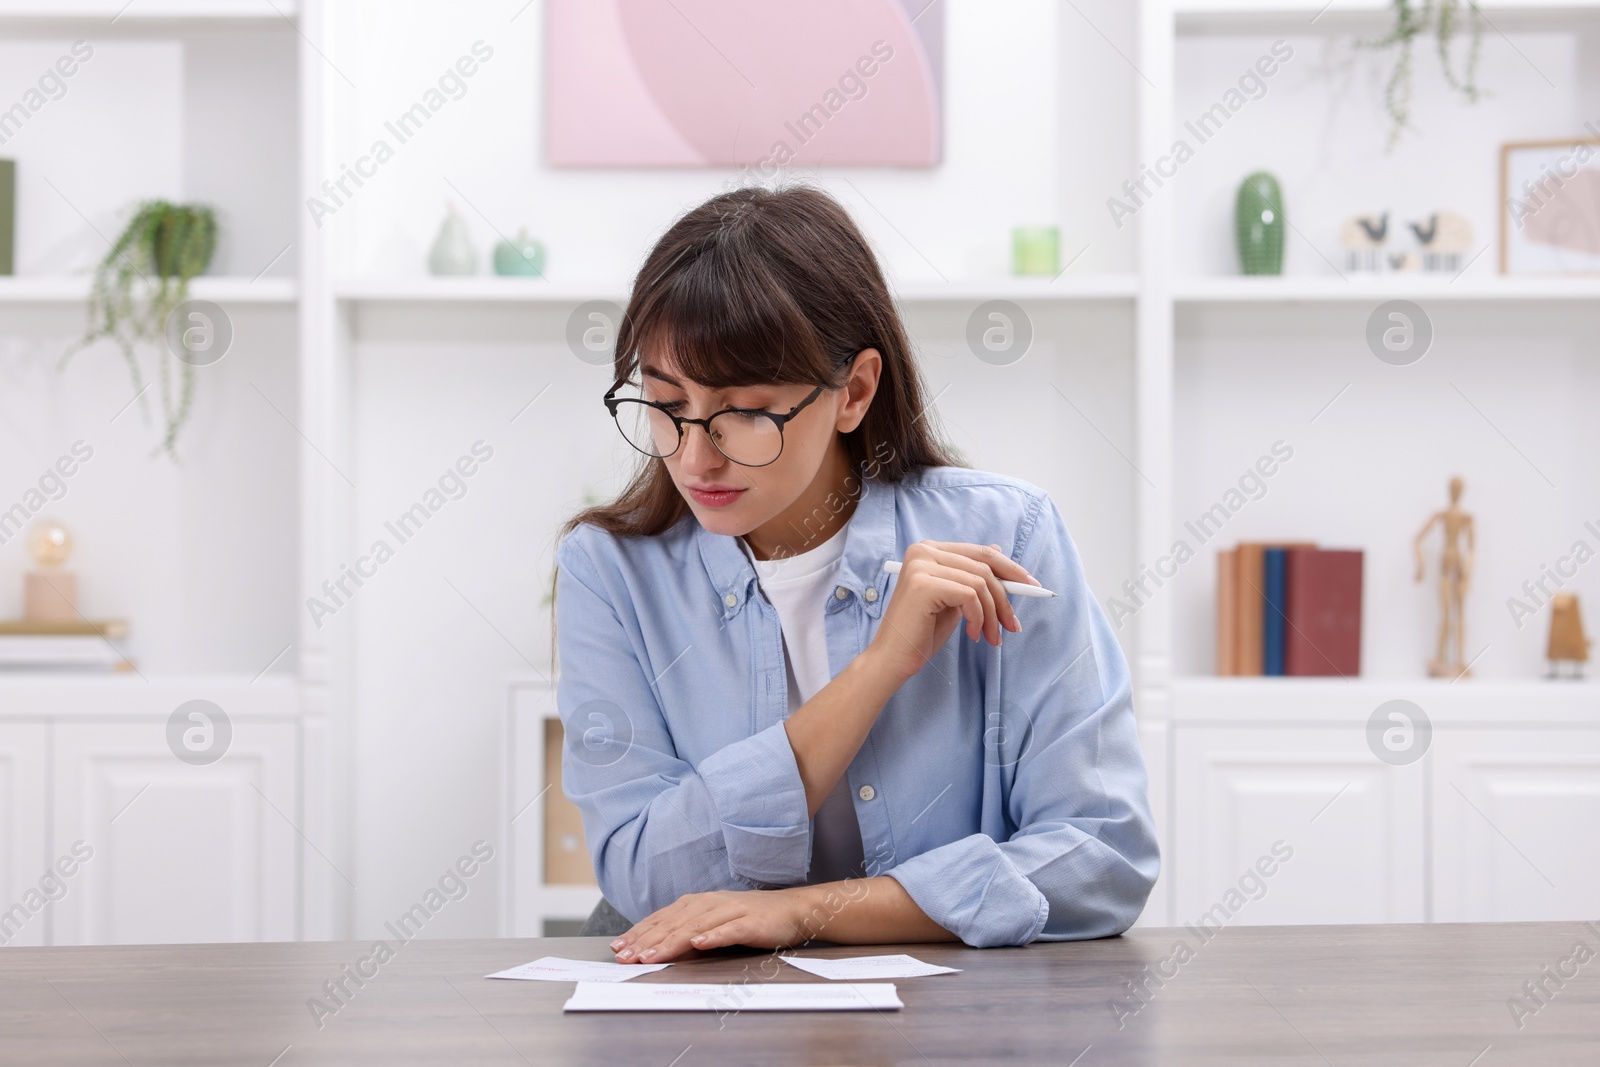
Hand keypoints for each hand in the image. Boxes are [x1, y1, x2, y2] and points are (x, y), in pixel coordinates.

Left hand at [609, 888, 814, 963]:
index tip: (617, 948)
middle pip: (673, 923)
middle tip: (625, 957)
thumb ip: (688, 932)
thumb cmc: (750, 919)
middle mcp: (710, 903)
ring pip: (695, 926)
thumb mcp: (713, 923)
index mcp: (698, 903)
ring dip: (671, 941)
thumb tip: (654, 947)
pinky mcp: (751, 922)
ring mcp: (731, 911)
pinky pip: (730, 930)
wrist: (792, 910)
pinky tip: (699, 943)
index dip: (638, 933)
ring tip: (650, 956)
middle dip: (646, 941)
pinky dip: (714, 936)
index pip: (662, 918)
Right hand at [866, 540, 1039, 683]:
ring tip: (991, 637)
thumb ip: (972, 577)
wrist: (893, 658)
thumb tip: (1000, 552)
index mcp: (928, 550)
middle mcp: (923, 551)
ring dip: (993, 614)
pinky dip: (979, 618)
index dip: (1010, 569)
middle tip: (1013, 625)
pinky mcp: (923, 583)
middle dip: (1005, 597)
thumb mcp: (955, 600)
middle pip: (984, 565)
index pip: (979, 552)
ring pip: (980, 582)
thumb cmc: (922, 632)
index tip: (1032, 586)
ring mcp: (921, 565)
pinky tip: (972, 634)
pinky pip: (970, 595)